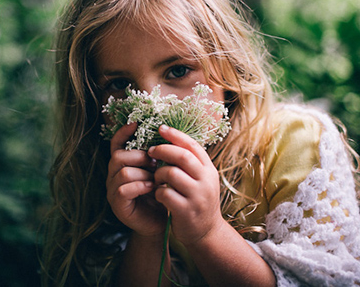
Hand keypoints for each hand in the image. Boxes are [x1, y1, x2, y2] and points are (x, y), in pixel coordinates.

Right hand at [106, 122, 167, 237]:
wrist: (160, 222)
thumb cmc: (160, 194)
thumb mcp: (158, 171)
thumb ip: (155, 156)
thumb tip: (162, 134)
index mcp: (122, 164)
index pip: (116, 144)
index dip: (123, 133)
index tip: (136, 123)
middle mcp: (113, 175)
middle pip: (119, 156)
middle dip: (140, 157)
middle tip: (157, 163)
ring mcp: (113, 190)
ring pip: (123, 171)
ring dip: (143, 173)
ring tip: (157, 179)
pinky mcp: (117, 204)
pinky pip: (124, 189)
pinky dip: (140, 186)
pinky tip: (153, 189)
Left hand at [150, 125, 224, 245]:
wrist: (206, 232)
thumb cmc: (198, 200)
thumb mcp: (201, 179)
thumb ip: (191, 163)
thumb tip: (170, 139)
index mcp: (209, 169)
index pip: (192, 145)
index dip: (175, 135)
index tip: (160, 128)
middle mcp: (206, 180)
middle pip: (182, 156)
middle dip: (163, 150)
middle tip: (151, 151)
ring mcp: (197, 196)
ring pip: (171, 174)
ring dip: (158, 173)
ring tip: (156, 178)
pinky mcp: (186, 210)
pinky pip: (165, 193)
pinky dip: (157, 191)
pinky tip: (158, 194)